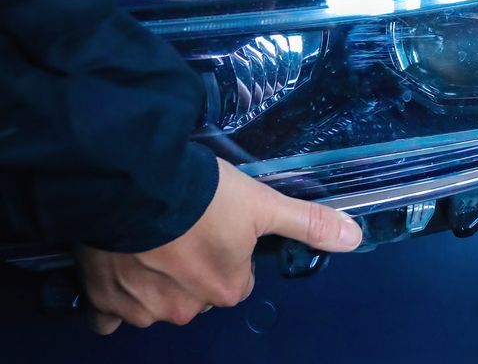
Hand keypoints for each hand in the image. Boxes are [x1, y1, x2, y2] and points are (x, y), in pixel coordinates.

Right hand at [75, 159, 361, 333]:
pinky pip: (109, 314)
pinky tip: (117, 272)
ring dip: (152, 280)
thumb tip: (354, 237)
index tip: (216, 229)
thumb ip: (308, 223)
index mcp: (226, 289)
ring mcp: (141, 306)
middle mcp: (185, 307)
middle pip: (195, 293)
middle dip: (190, 269)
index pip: (235, 282)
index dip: (227, 255)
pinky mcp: (103, 297)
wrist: (134, 183)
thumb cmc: (202, 195)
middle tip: (182, 230)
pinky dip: (113, 298)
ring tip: (149, 240)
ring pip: (154, 302)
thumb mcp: (264, 204)